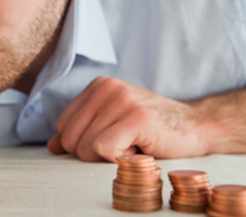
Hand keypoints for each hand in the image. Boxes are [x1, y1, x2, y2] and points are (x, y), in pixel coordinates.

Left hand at [47, 76, 210, 161]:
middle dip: (93, 153)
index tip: (112, 138)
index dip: (83, 143)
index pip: (63, 127)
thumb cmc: (151, 128)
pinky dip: (118, 158)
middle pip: (71, 139)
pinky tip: (137, 149)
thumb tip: (52, 146)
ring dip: (109, 157)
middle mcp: (107, 88)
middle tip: (123, 144)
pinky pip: (104, 148)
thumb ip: (81, 132)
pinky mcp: (136, 117)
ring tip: (133, 144)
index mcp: (97, 86)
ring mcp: (122, 100)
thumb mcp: (111, 124)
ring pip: (86, 146)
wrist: (194, 127)